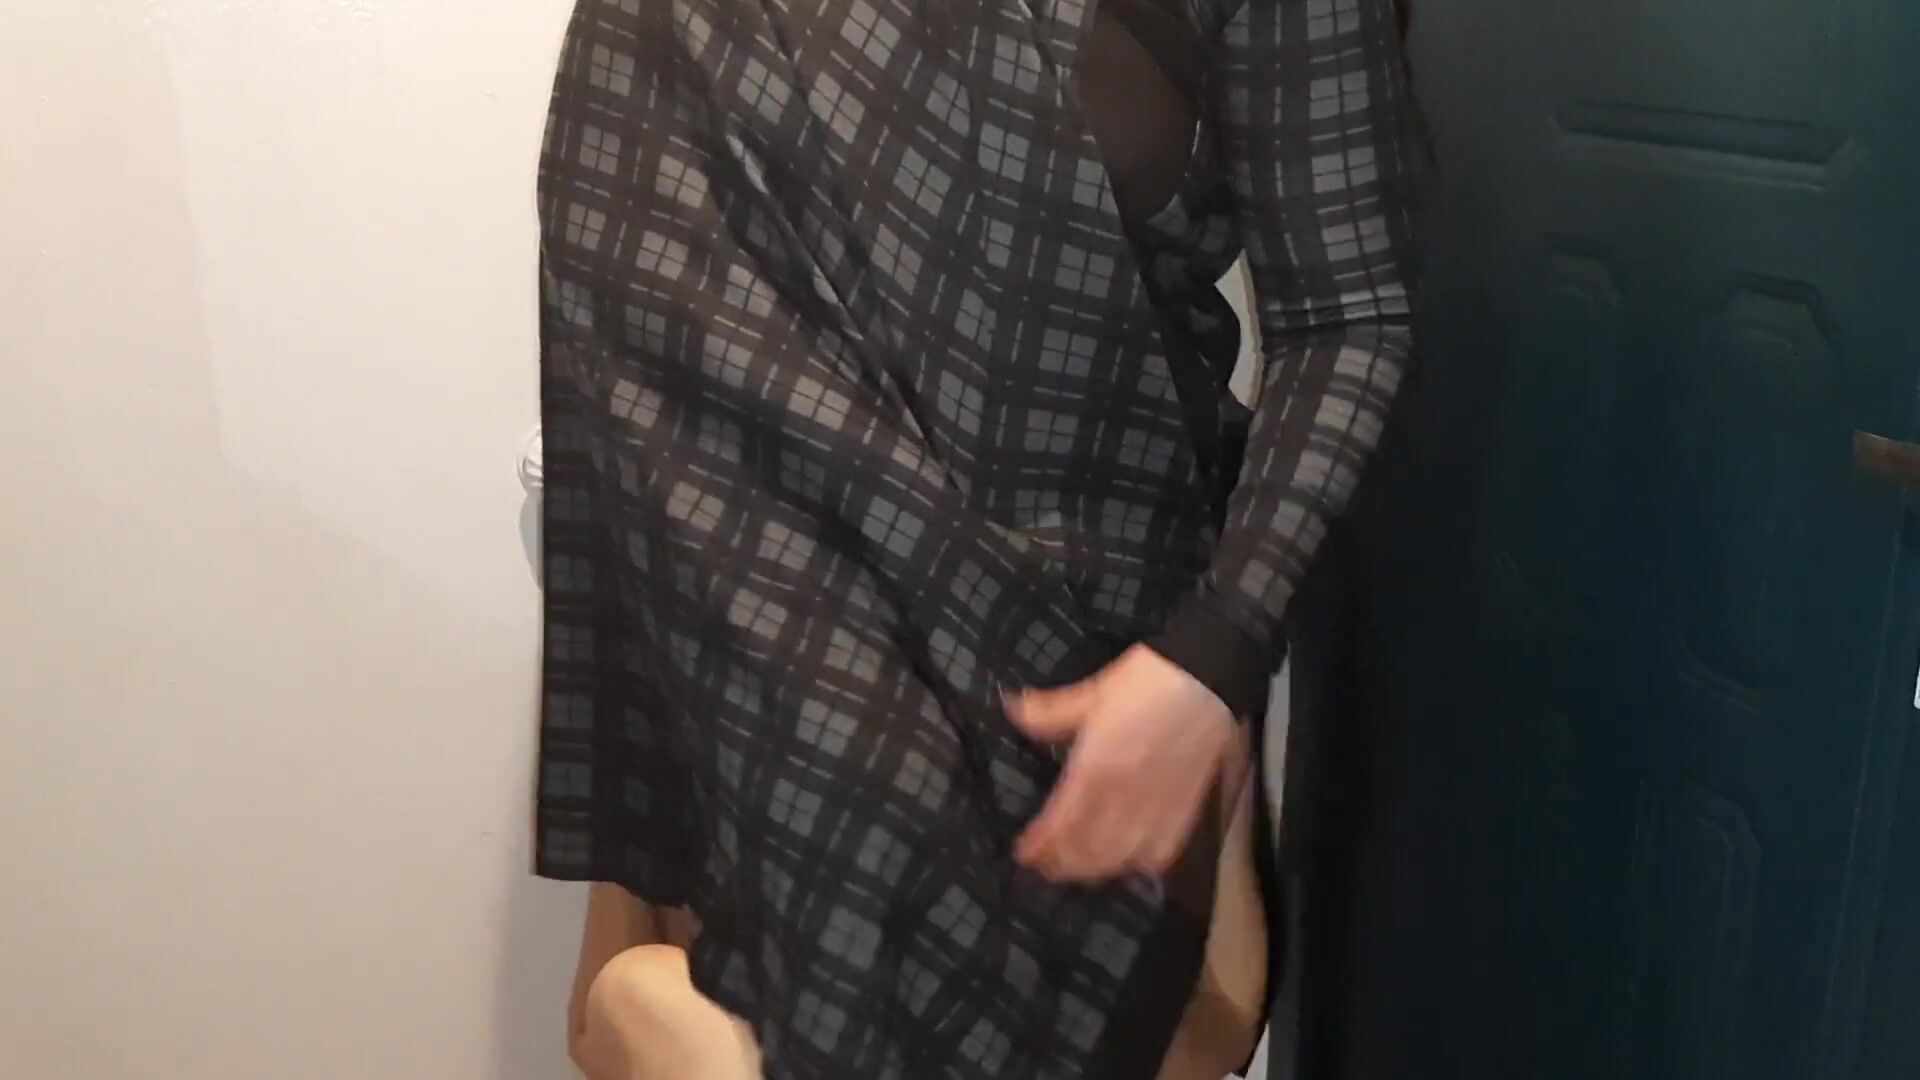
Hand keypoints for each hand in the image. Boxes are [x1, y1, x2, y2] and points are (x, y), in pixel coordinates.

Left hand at [1008, 644, 1236, 882]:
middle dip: (1061, 864)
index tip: (1023, 853)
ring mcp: (1156, 809)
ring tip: (1077, 867)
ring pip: (1119, 860)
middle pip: (1086, 851)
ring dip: (1093, 870)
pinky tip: (1126, 859)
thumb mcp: (1092, 693)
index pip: (1060, 823)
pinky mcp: (1184, 811)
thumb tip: (1012, 708)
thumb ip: (1049, 711)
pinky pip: (1158, 855)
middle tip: (1044, 863)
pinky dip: (1137, 864)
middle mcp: (1124, 798)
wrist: (1206, 680)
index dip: (1038, 845)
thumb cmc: (1148, 682)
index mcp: (1096, 768)